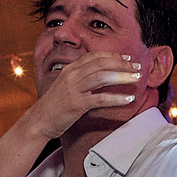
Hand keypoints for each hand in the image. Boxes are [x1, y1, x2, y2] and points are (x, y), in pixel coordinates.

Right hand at [27, 51, 143, 138]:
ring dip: (123, 76)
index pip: (95, 56)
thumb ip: (82, 78)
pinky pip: (101, 99)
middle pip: (102, 64)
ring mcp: (74, 89)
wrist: (39, 120)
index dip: (113, 56)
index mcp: (70, 68)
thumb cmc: (55, 105)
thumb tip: (102, 74)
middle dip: (122, 64)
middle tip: (138, 67)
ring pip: (103, 77)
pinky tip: (128, 99)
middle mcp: (72, 75)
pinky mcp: (77, 104)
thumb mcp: (67, 85)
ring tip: (137, 79)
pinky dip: (117, 98)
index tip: (128, 59)